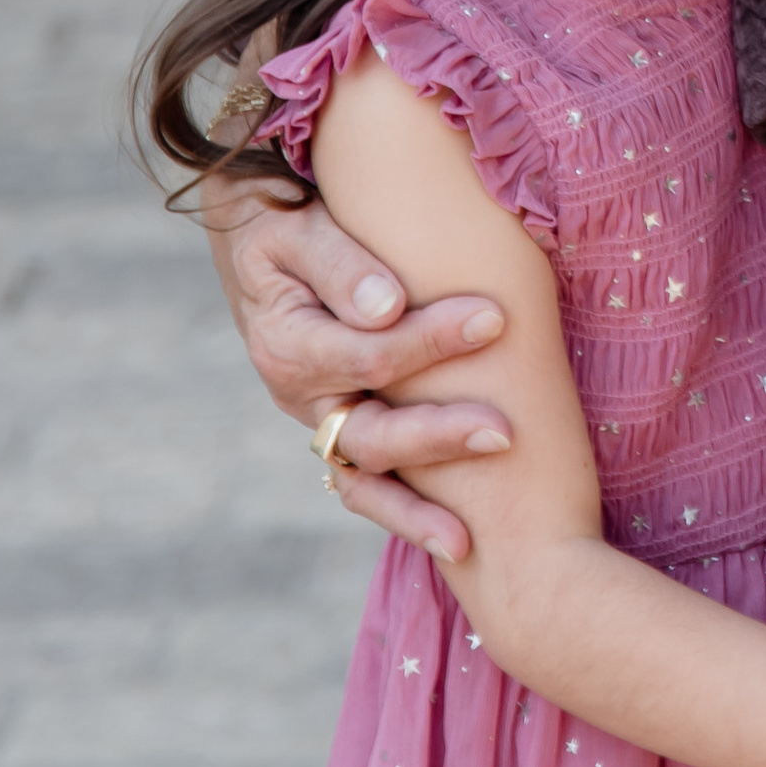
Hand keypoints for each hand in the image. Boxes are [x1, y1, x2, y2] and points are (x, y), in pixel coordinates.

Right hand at [207, 187, 512, 568]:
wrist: (260, 243)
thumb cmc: (287, 225)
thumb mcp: (299, 230)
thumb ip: (341, 265)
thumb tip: (388, 308)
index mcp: (287, 343)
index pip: (368, 354)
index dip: (430, 340)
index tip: (494, 317)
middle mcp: (299, 396)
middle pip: (368, 434)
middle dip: (437, 438)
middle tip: (505, 432)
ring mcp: (320, 420)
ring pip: (364, 478)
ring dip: (416, 509)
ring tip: (466, 541)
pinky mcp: (342, 429)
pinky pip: (368, 485)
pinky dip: (404, 513)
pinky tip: (454, 540)